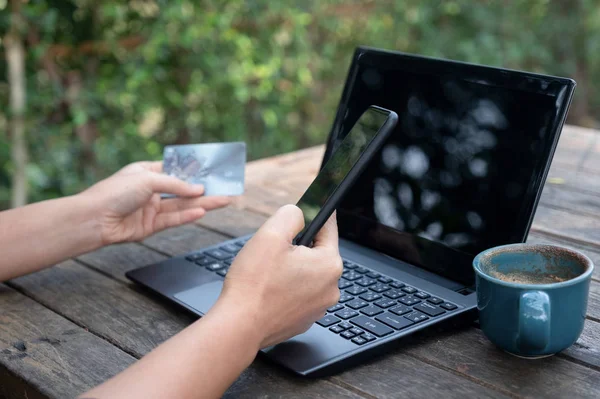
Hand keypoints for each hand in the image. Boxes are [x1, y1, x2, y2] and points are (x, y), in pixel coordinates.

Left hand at [80, 161, 231, 244]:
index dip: (194, 172)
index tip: (213, 171)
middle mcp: (150, 190)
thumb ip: (175, 185)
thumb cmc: (115, 192)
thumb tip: (198, 189)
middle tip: (226, 189)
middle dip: (204, 190)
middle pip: (183, 190)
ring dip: (203, 203)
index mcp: (146, 172)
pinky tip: (203, 212)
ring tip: (224, 201)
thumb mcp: (148, 179)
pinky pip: (173, 219)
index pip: (175, 170)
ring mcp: (151, 209)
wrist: (93, 219)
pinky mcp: (150, 226)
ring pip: (182, 205)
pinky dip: (188, 216)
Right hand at [215, 205, 342, 347]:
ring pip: (306, 274)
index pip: (328, 228)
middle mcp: (331, 287)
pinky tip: (268, 289)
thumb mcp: (271, 233)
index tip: (309, 208)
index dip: (314, 216)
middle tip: (272, 250)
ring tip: (267, 272)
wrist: (239, 326)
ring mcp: (319, 306)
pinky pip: (299, 293)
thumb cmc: (254, 283)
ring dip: (290, 268)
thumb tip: (301, 214)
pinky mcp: (304, 319)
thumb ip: (291, 214)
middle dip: (296, 247)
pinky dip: (286, 288)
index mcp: (329, 264)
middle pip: (316, 253)